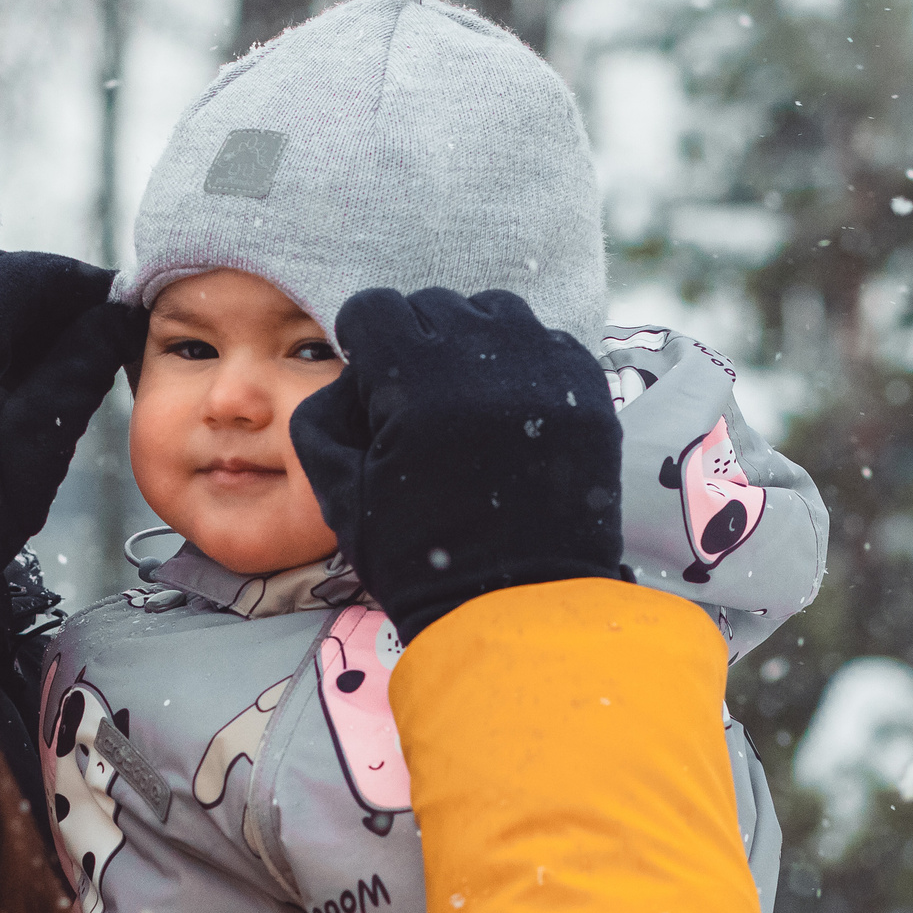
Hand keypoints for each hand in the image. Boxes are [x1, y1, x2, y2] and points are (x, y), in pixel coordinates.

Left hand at [0, 250, 146, 593]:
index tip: (125, 308)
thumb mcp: (38, 443)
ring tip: (68, 355)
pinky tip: (20, 374)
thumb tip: (118, 318)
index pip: (31, 272)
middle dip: (55, 296)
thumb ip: (81, 368)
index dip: (86, 285)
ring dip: (22, 316)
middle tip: (101, 329)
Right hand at [289, 288, 622, 643]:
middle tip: (415, 397)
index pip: (376, 308)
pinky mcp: (588, 392)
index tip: (370, 372)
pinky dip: (522, 364)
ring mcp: (544, 371)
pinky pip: (546, 342)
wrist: (519, 607)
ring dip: (471, 342)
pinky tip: (510, 413)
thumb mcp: (341, 497)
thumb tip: (349, 378)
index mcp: (415, 385)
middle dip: (414, 341)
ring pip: (495, 313)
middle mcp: (483, 361)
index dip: (363, 338)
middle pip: (434, 306)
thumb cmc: (421, 561)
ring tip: (467, 397)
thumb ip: (324, 422)